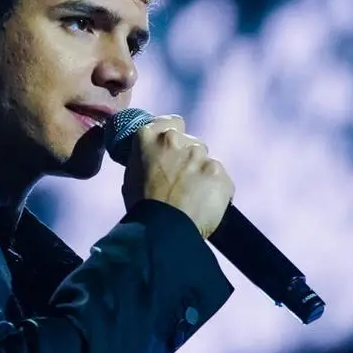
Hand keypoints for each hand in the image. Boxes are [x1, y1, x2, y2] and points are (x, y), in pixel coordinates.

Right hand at [122, 114, 233, 242]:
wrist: (163, 231)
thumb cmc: (142, 208)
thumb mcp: (132, 176)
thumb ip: (145, 159)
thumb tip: (151, 161)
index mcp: (151, 137)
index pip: (171, 121)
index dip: (173, 133)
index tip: (172, 147)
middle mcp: (178, 140)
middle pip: (191, 142)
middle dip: (188, 158)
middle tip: (181, 180)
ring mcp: (201, 156)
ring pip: (206, 161)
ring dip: (202, 174)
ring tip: (193, 197)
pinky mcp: (220, 174)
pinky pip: (221, 179)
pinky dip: (215, 190)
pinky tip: (205, 205)